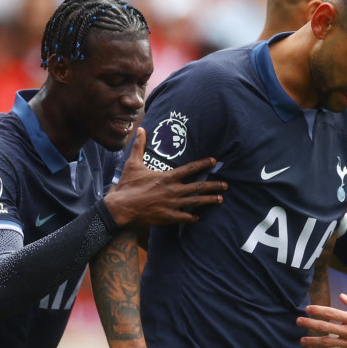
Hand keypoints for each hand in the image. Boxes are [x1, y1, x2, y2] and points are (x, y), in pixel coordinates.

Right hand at [104, 128, 226, 226]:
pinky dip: (192, 217)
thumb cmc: (127, 186)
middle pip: (198, 187)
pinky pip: (184, 218)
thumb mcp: (133, 164)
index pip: (189, 169)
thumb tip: (140, 129)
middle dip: (213, 186)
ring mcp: (172, 204)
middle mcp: (172, 190)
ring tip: (220, 199)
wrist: (121, 208)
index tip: (214, 161)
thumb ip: (139, 147)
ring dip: (208, 200)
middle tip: (226, 185)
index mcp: (167, 177)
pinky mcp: (168, 217)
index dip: (203, 164)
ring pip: (195, 202)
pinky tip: (198, 217)